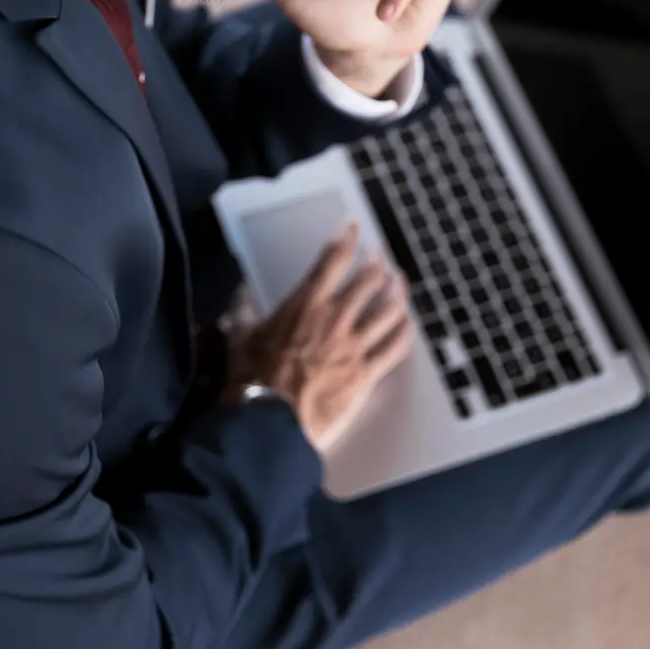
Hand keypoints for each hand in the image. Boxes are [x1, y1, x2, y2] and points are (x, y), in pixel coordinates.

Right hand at [221, 224, 413, 453]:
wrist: (268, 423)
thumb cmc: (250, 378)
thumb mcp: (241, 337)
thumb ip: (244, 311)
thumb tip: (241, 293)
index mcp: (306, 303)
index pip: (332, 260)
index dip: (346, 237)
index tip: (352, 225)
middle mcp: (336, 318)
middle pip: (369, 280)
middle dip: (378, 262)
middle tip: (380, 255)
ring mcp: (355, 346)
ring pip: (389, 310)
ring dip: (398, 291)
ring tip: (399, 282)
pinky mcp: (366, 374)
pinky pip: (395, 348)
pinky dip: (405, 331)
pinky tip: (408, 323)